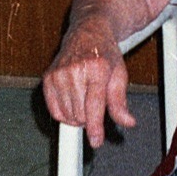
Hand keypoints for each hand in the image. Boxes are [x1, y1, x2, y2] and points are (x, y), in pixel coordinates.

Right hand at [42, 16, 135, 148]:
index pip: (94, 106)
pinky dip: (64, 114)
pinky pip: (54, 110)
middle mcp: (76, 71)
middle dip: (90, 119)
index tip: (96, 141)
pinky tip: (73, 103)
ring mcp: (59, 74)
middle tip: (95, 106)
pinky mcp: (48, 78)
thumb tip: (128, 122)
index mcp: (97, 69)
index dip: (95, 127)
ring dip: (78, 117)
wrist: (87, 34)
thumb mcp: (120, 75)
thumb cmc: (105, 55)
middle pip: (80, 114)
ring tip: (85, 100)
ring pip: (67, 115)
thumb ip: (121, 102)